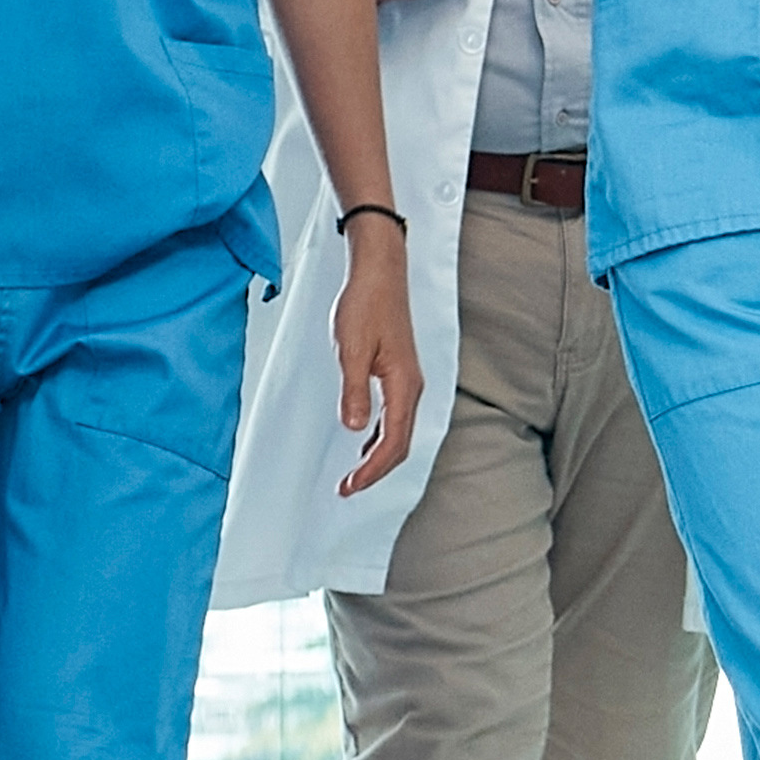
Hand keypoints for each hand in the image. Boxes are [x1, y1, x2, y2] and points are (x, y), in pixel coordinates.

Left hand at [330, 211, 423, 498]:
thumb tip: (354, 428)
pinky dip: (380, 436)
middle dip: (376, 470)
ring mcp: (408, 381)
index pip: (393, 442)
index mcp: (404, 385)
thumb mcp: (352, 349)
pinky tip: (362, 438)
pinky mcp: (400, 373)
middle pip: (401, 443)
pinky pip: (395, 416)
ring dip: (378, 456)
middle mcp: (412, 387)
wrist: (380, 272)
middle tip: (347, 488)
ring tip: (354, 472)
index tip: (349, 485)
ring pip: (399, 431)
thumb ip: (354, 390)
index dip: (372, 470)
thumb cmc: (366, 304)